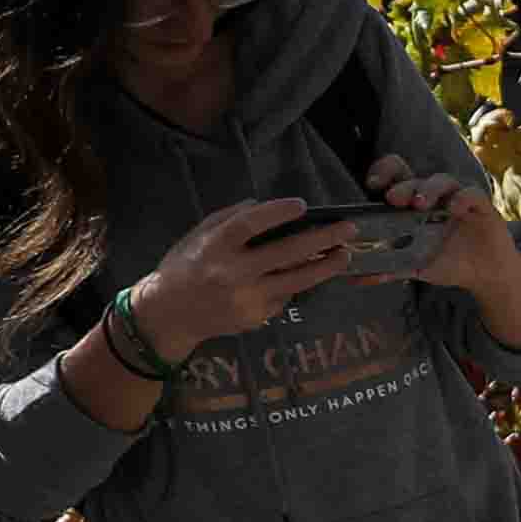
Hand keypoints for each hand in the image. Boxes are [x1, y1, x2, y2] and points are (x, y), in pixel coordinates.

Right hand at [133, 194, 351, 349]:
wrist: (171, 313)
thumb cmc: (185, 266)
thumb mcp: (198, 235)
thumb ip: (229, 218)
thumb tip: (265, 205)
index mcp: (215, 246)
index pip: (250, 224)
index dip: (278, 213)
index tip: (303, 205)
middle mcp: (233, 272)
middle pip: (286, 252)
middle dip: (322, 239)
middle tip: (349, 229)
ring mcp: (248, 297)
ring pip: (297, 280)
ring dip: (327, 267)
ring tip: (346, 255)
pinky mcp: (258, 316)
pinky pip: (286, 295)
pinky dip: (300, 283)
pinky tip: (312, 273)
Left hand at [372, 156, 520, 305]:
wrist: (486, 277)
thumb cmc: (449, 265)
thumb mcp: (415, 267)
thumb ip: (389, 268)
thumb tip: (355, 277)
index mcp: (414, 204)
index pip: (397, 175)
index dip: (384, 172)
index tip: (373, 184)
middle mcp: (435, 197)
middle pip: (415, 178)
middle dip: (402, 186)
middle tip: (392, 199)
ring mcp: (458, 199)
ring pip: (442, 180)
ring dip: (428, 189)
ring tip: (420, 204)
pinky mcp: (481, 206)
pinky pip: (472, 194)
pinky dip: (462, 198)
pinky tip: (454, 209)